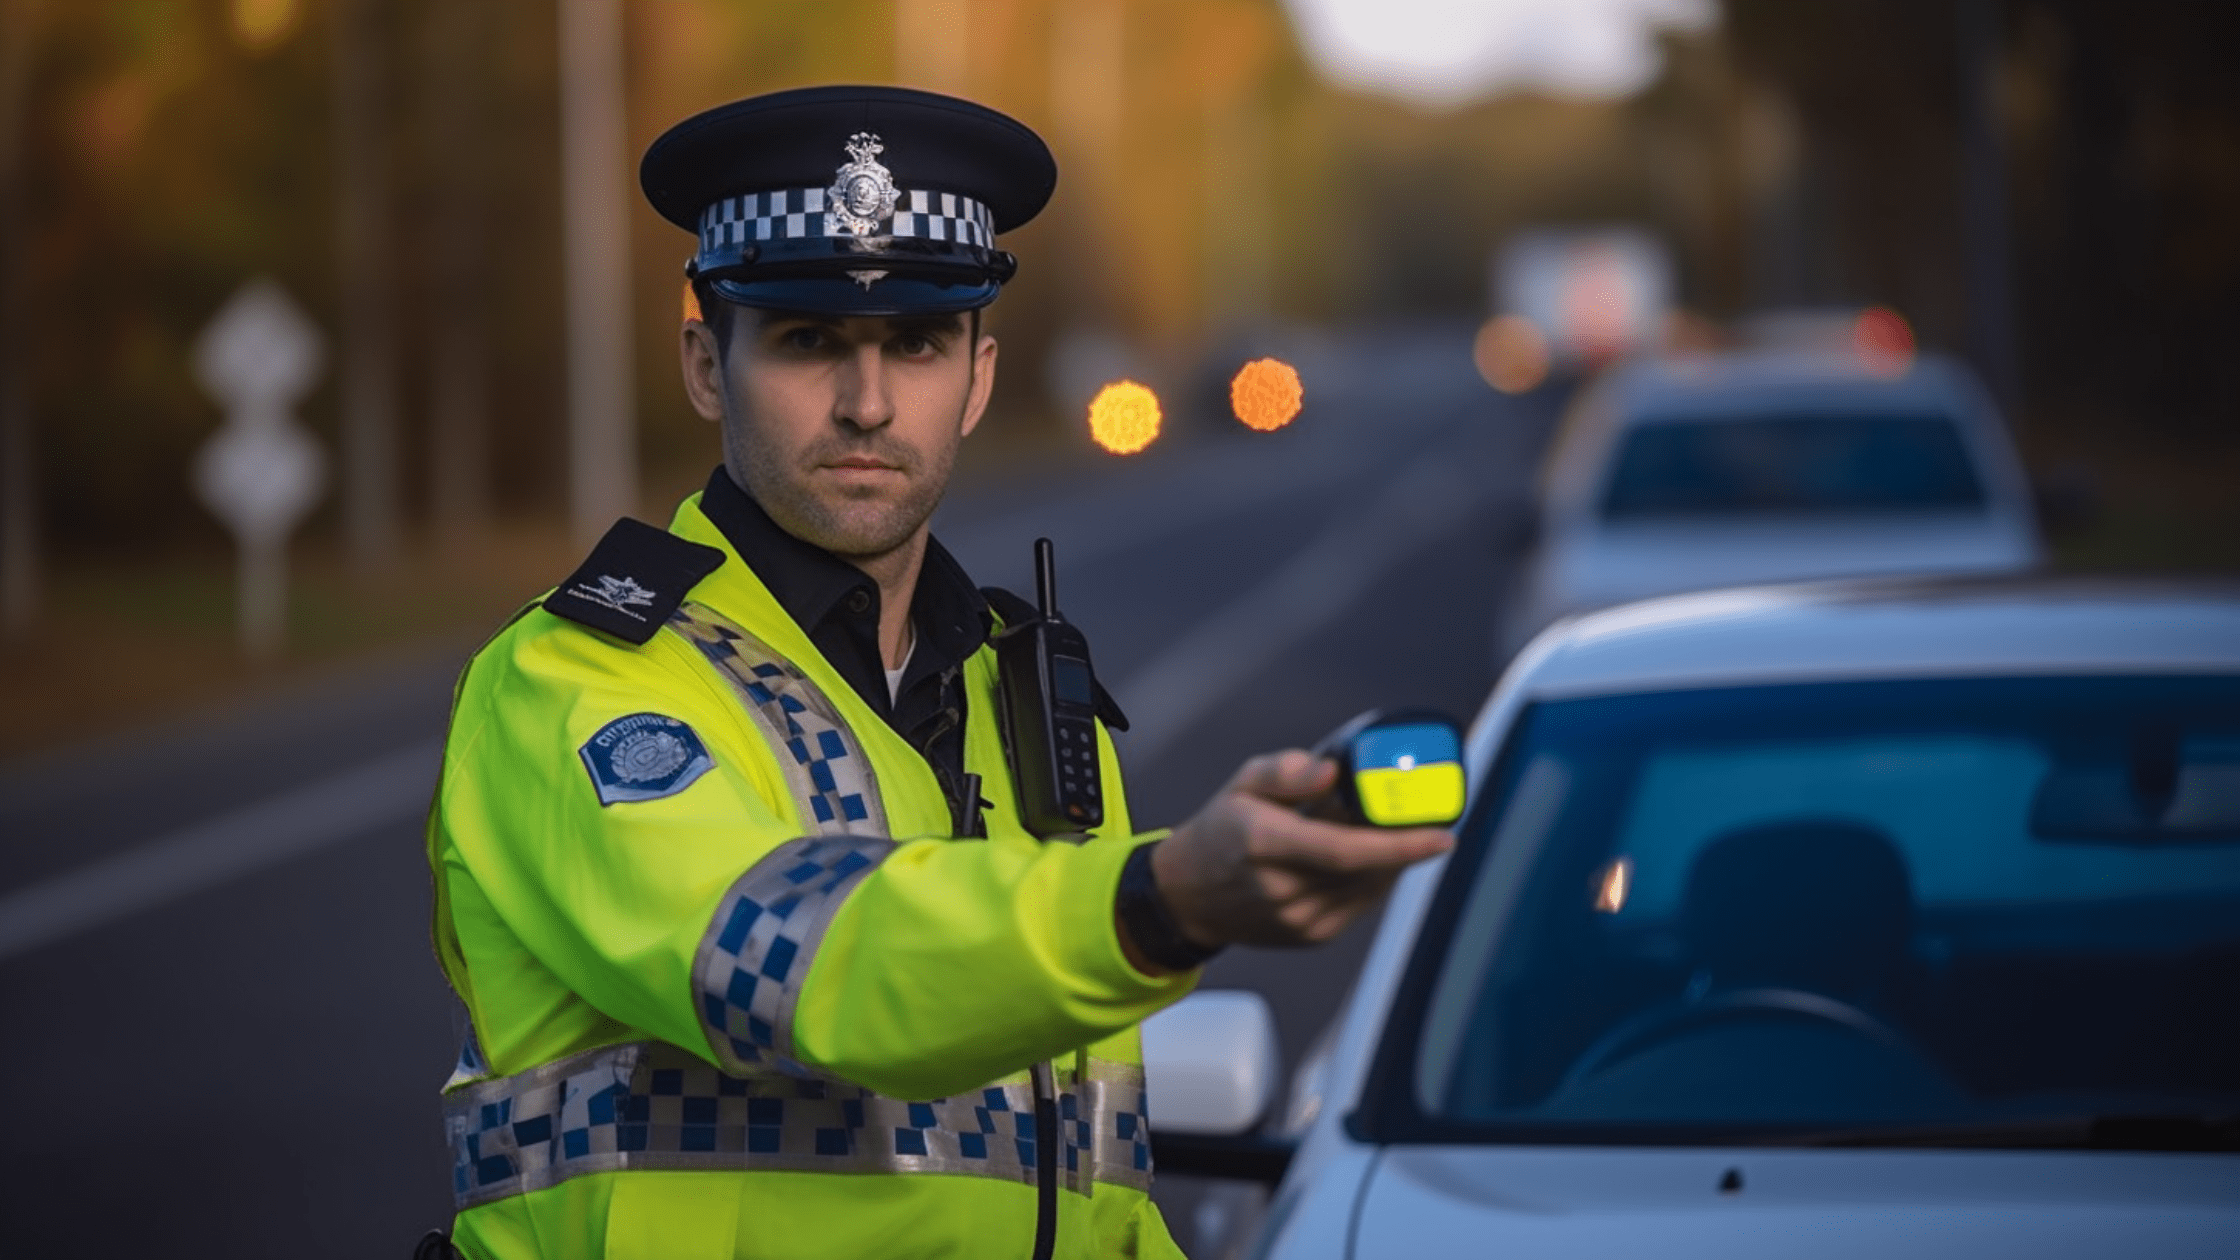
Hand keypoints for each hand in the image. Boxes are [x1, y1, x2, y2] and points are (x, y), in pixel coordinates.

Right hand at [1148, 749, 1454, 950]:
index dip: (1400, 845)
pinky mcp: (1311, 936)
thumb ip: (1288, 771)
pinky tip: (1371, 855)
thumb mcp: (1243, 783)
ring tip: (1390, 827)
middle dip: (1405, 843)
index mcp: (1264, 844)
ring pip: (1370, 888)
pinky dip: (1375, 878)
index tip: (1443, 834)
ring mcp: (1298, 920)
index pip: (1346, 850)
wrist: (1190, 896)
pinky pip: (1360, 903)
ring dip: (1392, 860)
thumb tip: (1334, 770)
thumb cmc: (1221, 832)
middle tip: (1428, 814)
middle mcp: (1282, 889)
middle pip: (1367, 870)